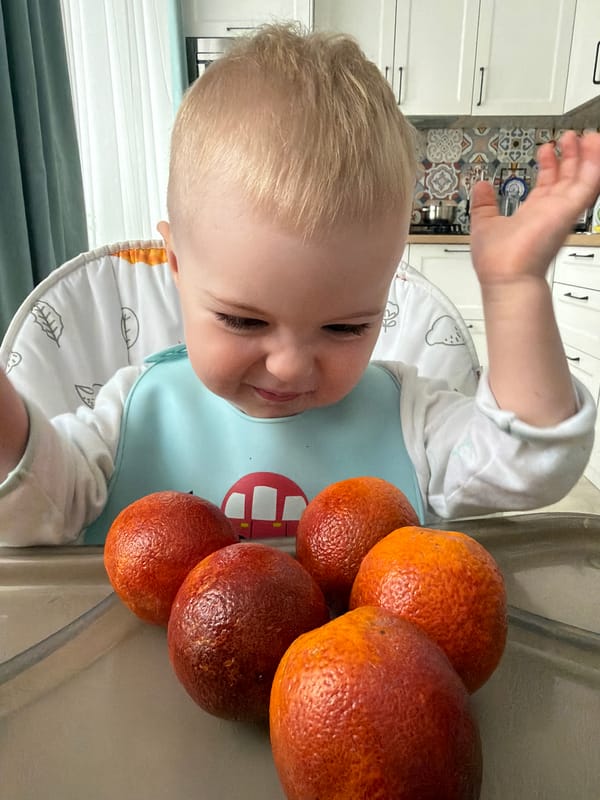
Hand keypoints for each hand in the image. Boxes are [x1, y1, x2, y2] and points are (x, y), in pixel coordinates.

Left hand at [469, 131, 599, 287]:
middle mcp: (549, 212)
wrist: (505, 276)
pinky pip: (589, 182)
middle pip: (567, 178)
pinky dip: (593, 163)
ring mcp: (561, 210)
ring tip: (586, 137)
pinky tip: (593, 145)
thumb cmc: (496, 261)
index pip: (547, 185)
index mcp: (532, 214)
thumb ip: (484, 204)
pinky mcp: (569, 210)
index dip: (548, 165)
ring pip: (582, 178)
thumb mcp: (485, 223)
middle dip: (570, 156)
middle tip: (569, 137)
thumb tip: (480, 187)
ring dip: (586, 156)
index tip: (546, 149)